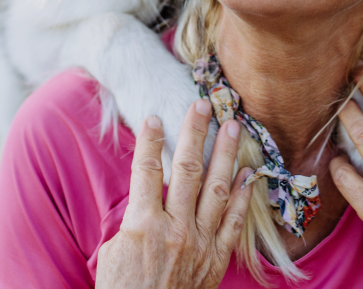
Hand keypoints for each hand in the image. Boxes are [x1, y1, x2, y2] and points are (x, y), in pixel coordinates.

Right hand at [96, 99, 252, 288]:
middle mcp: (175, 229)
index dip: (150, 141)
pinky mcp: (216, 259)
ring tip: (233, 125)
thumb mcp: (114, 251)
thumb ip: (134, 218)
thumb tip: (148, 193)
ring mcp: (199, 243)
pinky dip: (241, 196)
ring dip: (225, 154)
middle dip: (194, 132)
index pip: (147, 170)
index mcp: (143, 225)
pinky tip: (248, 174)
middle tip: (202, 104)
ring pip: (216, 188)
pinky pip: (233, 222)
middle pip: (187, 168)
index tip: (155, 117)